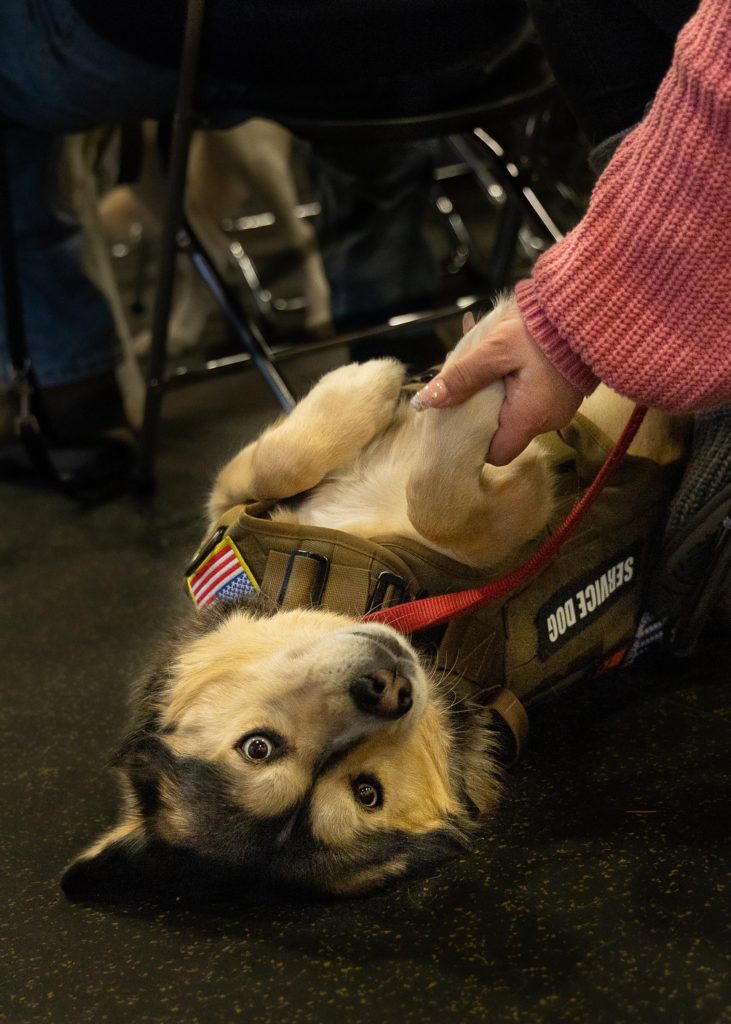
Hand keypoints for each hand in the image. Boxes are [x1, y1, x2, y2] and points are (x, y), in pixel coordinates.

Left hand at [412, 302, 583, 464]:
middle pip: (504, 433)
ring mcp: (559, 408)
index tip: (460, 418)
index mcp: (529, 418)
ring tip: (484, 363)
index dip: (475, 441)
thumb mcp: (495, 349)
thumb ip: (461, 377)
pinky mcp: (564, 393)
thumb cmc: (540, 330)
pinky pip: (531, 397)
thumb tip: (425, 401)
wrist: (586, 306)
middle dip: (482, 412)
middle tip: (467, 384)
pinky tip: (503, 358)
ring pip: (516, 413)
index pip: (495, 454)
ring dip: (497, 393)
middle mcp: (547, 421)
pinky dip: (514, 384)